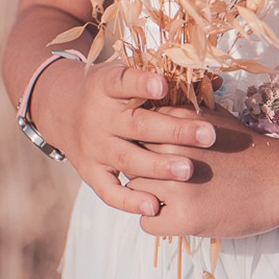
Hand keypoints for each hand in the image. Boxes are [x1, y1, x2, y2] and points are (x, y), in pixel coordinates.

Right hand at [31, 60, 220, 218]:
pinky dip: (130, 200)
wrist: (62, 108)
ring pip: (127, 158)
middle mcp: (98, 117)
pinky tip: (155, 206)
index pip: (123, 81)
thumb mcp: (125, 73)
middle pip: (137, 124)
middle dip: (174, 131)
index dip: (142, 83)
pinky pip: (109, 190)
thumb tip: (216, 80)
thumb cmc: (111, 89)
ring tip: (188, 170)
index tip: (164, 85)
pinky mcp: (89, 171)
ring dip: (158, 166)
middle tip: (208, 135)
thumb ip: (164, 76)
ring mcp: (93, 146)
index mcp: (106, 86)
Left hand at [125, 104, 278, 239]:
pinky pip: (147, 222)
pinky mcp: (186, 217)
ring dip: (148, 196)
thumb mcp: (213, 118)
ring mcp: (178, 185)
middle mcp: (173, 149)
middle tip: (163, 180)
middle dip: (143, 171)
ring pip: (134, 192)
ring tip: (170, 198)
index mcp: (178, 123)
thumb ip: (181, 116)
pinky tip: (176, 215)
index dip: (143, 145)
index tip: (154, 154)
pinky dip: (157, 221)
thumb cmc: (247, 148)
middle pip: (131, 160)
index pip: (135, 131)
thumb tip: (153, 113)